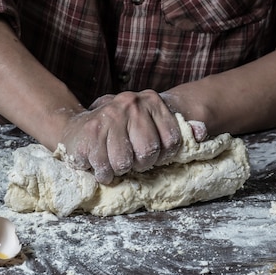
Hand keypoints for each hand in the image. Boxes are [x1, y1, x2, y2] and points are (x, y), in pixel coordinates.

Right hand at [58, 90, 184, 183]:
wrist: (75, 129)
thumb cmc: (118, 132)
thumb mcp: (148, 123)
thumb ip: (175, 129)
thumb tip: (201, 132)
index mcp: (151, 100)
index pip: (171, 140)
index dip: (162, 156)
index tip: (151, 156)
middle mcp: (131, 103)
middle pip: (148, 153)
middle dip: (139, 164)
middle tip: (130, 160)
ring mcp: (110, 116)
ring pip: (125, 162)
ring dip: (119, 170)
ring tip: (113, 161)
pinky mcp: (91, 132)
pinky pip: (104, 166)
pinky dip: (103, 173)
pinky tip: (101, 165)